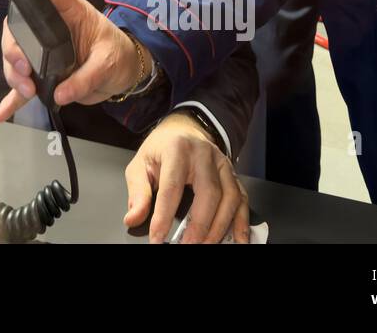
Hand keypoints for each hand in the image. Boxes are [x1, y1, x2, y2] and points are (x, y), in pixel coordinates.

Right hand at [0, 0, 145, 122]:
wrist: (124, 74)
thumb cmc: (119, 54)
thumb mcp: (109, 62)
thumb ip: (86, 77)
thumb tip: (59, 95)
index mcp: (69, 13)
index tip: (20, 0)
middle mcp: (50, 29)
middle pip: (19, 29)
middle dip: (12, 49)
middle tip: (23, 69)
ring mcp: (43, 53)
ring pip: (16, 59)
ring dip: (14, 74)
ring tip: (27, 91)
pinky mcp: (44, 76)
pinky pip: (24, 87)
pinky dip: (12, 100)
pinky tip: (1, 114)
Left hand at [123, 111, 249, 243]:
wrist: (183, 129)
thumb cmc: (161, 149)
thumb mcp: (141, 164)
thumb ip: (138, 192)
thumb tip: (133, 218)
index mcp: (177, 149)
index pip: (172, 187)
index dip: (164, 216)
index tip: (157, 239)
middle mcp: (205, 155)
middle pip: (209, 193)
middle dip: (200, 225)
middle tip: (187, 245)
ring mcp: (223, 164)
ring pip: (230, 198)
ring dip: (221, 227)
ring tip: (208, 245)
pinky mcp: (233, 174)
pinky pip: (243, 199)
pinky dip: (242, 222)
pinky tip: (238, 240)